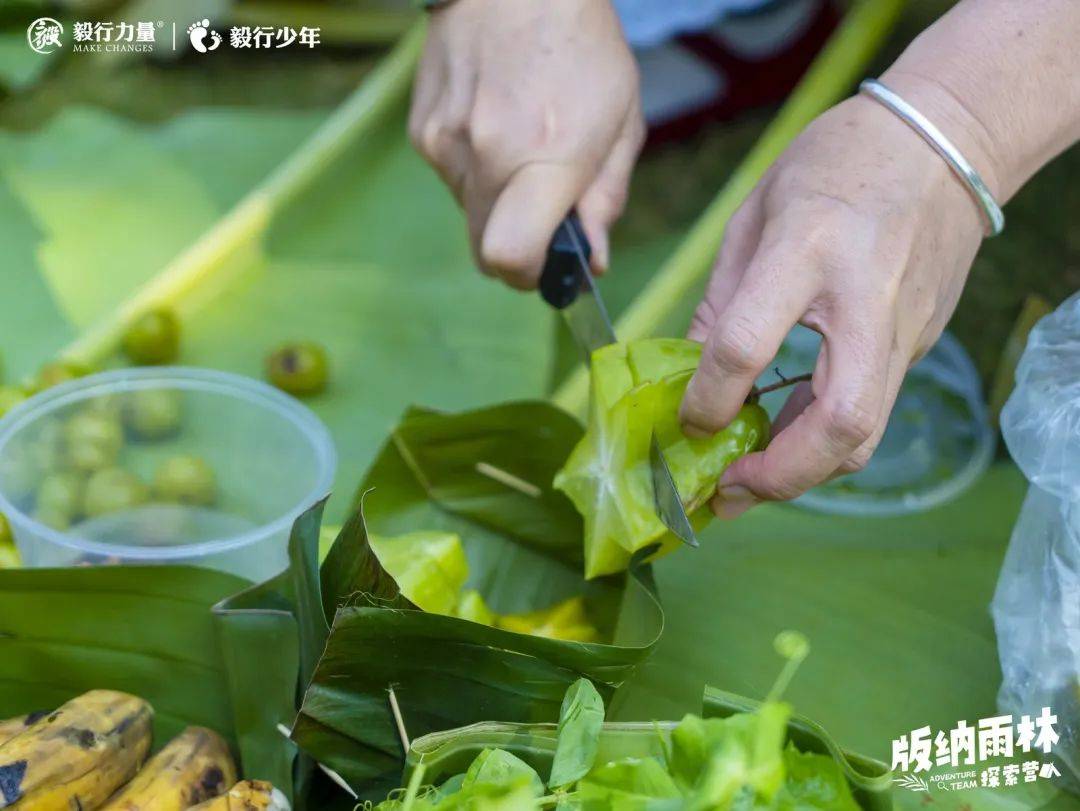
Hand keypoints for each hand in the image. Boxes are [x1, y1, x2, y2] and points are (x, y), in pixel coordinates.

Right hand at [408, 0, 643, 287]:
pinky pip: (452, 179)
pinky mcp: (421, 131)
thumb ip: (606, 198)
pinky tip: (496, 125)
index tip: (552, 266)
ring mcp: (443, 144)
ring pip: (470, 215)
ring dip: (499, 203)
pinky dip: (476, 171)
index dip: (532, 276)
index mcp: (545, 157)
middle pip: (486, 252)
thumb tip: (591, 259)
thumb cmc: (580, 42)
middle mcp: (484, 156)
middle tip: (546, 213)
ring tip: (523, 144)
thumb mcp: (622, 119)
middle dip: (519, 247)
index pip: (510, 259)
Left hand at [678, 87, 993, 517]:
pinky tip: (785, 440)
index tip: (688, 419)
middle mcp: (864, 300)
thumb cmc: (834, 163)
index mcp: (807, 249)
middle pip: (839, 421)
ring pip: (864, 433)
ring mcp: (902, 329)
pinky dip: (822, 438)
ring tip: (747, 484)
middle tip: (728, 492)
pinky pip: (870, 410)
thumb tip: (688, 370)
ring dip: (803, 473)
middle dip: (780, 474)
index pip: (746, 344)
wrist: (942, 145)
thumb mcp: (754, 214)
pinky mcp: (917, 344)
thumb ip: (721, 299)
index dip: (708, 396)